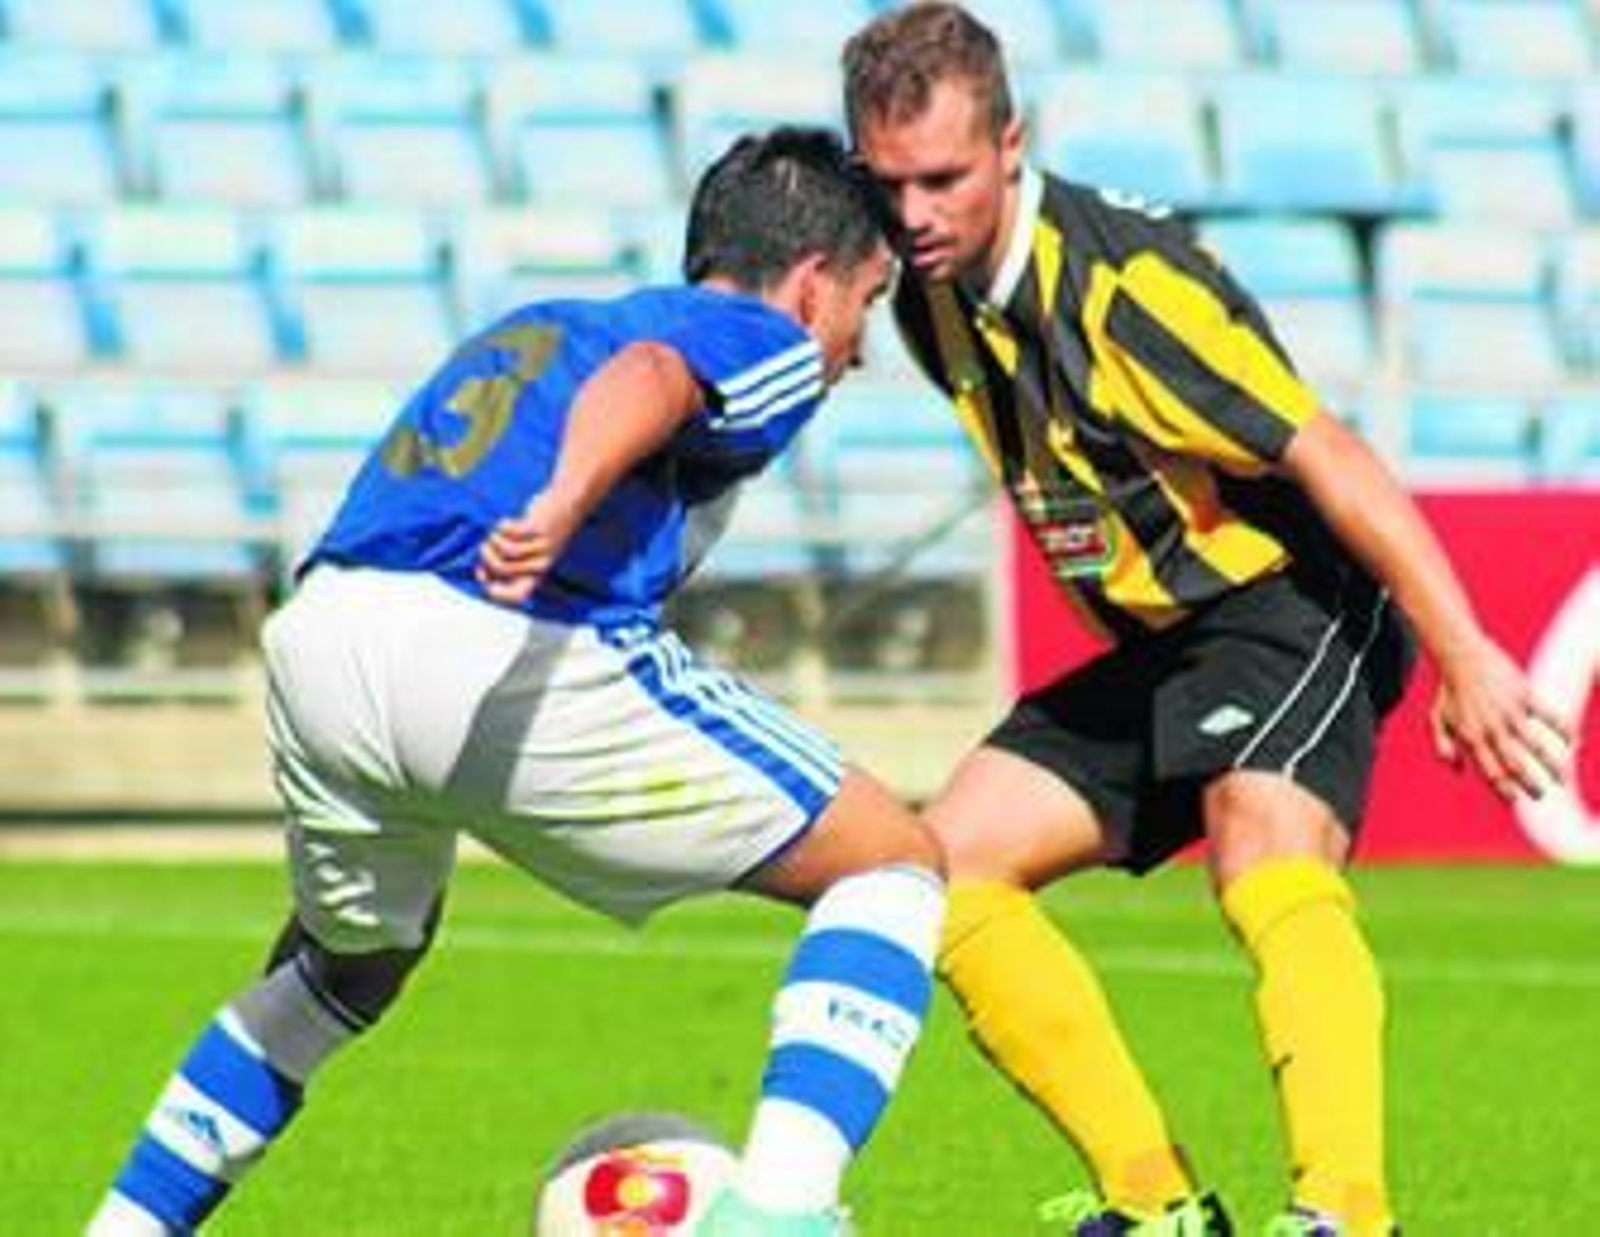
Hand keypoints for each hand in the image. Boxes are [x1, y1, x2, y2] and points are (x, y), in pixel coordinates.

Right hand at [474, 490, 580, 605]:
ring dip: (493, 539)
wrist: (571, 502)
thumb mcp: (533, 553)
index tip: (482, 572)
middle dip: (486, 555)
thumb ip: (514, 564)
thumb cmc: (544, 528)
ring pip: (504, 550)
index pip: (516, 596)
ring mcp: (541, 546)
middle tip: (487, 544)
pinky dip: (501, 526)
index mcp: (539, 574)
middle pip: (501, 568)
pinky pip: (508, 532)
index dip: (493, 588)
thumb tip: (483, 571)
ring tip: (496, 532)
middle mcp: (542, 564)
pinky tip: (505, 522)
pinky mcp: (538, 527)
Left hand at [1429, 635, 1571, 801]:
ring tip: (1562, 780)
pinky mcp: (1525, 696)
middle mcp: (1492, 729)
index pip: (1491, 772)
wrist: (1462, 656)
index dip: (1503, 789)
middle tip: (1540, 795)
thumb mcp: (1437, 719)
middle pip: (1515, 765)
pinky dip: (1563, 730)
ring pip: (1536, 746)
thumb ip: (1444, 746)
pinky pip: (1550, 717)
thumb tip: (1458, 771)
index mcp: (1472, 737)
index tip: (1514, 799)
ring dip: (1552, 765)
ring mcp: (1511, 713)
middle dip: (1530, 784)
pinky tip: (1573, 742)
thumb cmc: (1449, 690)